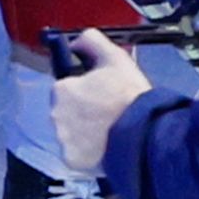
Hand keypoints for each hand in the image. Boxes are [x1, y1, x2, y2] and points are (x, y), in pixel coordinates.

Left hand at [50, 29, 153, 174]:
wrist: (144, 134)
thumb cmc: (130, 97)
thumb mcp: (115, 59)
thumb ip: (92, 42)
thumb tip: (78, 39)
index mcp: (61, 89)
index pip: (67, 88)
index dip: (86, 91)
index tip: (102, 95)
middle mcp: (54, 114)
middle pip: (67, 111)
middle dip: (83, 112)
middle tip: (108, 114)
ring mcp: (62, 139)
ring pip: (70, 133)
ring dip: (85, 132)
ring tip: (109, 131)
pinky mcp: (71, 159)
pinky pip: (76, 154)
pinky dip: (87, 152)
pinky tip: (105, 146)